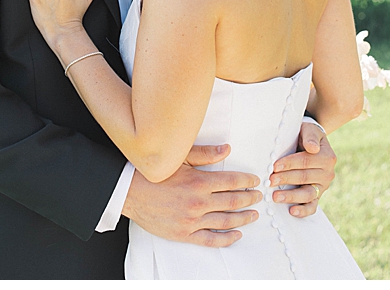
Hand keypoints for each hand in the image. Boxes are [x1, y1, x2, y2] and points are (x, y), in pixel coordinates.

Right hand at [123, 144, 261, 246]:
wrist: (130, 191)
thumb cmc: (153, 173)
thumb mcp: (180, 157)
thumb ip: (206, 154)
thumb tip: (227, 149)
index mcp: (199, 181)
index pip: (232, 181)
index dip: (247, 181)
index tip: (255, 181)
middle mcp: (199, 202)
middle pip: (233, 201)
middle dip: (249, 198)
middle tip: (258, 197)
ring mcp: (192, 221)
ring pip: (226, 221)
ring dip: (243, 218)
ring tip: (253, 215)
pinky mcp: (184, 234)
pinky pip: (211, 239)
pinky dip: (226, 239)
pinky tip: (236, 235)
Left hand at [269, 122, 335, 217]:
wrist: (311, 142)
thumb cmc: (307, 135)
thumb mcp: (309, 130)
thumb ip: (310, 137)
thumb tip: (312, 148)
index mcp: (327, 157)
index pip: (305, 161)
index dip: (289, 164)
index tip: (275, 166)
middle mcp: (327, 174)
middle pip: (304, 177)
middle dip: (286, 179)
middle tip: (270, 181)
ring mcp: (323, 186)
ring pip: (308, 194)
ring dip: (291, 196)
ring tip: (276, 196)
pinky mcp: (317, 195)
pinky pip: (312, 206)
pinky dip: (303, 211)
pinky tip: (292, 211)